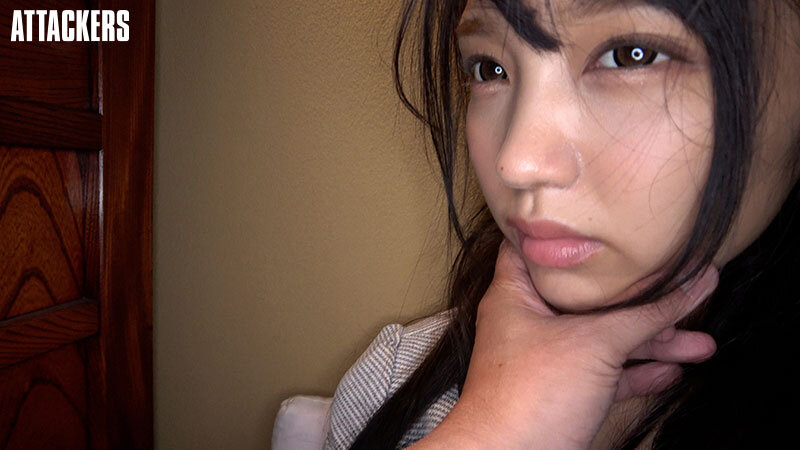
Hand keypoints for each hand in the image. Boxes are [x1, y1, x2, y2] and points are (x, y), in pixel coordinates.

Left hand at [412, 238, 717, 448]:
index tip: (607, 223)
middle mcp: (530, 323)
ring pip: (605, 339)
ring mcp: (548, 359)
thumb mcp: (595, 343)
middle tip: (683, 293)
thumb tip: (696, 283)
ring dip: (652, 342)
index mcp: (517, 296)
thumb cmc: (531, 396)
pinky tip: (672, 370)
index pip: (538, 249)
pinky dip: (638, 371)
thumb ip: (648, 313)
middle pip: (590, 299)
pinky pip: (607, 374)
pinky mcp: (564, 393)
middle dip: (641, 300)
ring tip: (701, 343)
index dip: (570, 234)